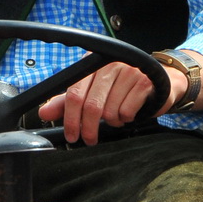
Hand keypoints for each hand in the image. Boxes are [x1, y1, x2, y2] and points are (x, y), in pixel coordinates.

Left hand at [37, 63, 182, 145]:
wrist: (158, 80)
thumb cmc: (121, 87)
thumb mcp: (92, 91)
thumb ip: (68, 101)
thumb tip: (43, 113)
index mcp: (92, 62)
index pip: (74, 92)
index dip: (70, 118)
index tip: (71, 135)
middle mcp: (109, 64)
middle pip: (91, 105)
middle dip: (88, 128)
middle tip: (90, 139)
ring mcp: (128, 71)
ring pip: (109, 111)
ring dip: (111, 122)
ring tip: (116, 117)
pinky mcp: (144, 82)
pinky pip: (126, 111)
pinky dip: (125, 119)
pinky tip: (128, 112)